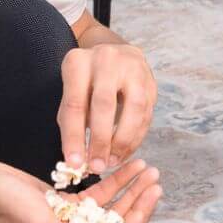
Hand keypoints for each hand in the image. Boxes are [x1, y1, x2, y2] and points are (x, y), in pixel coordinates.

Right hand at [0, 159, 162, 222]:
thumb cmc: (4, 210)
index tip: (144, 211)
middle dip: (137, 208)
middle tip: (154, 185)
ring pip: (108, 210)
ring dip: (129, 191)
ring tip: (148, 171)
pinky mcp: (63, 204)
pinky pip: (95, 196)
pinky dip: (112, 181)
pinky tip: (126, 167)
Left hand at [58, 42, 156, 173]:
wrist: (114, 55)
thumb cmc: (87, 81)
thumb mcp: (71, 93)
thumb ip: (71, 122)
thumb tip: (76, 159)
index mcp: (79, 62)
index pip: (75, 104)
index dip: (74, 136)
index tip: (74, 163)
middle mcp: (106, 59)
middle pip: (105, 104)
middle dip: (101, 140)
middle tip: (97, 166)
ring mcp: (132, 68)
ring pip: (133, 109)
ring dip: (123, 141)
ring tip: (112, 161)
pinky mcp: (150, 81)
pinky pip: (146, 114)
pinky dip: (136, 138)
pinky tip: (125, 152)